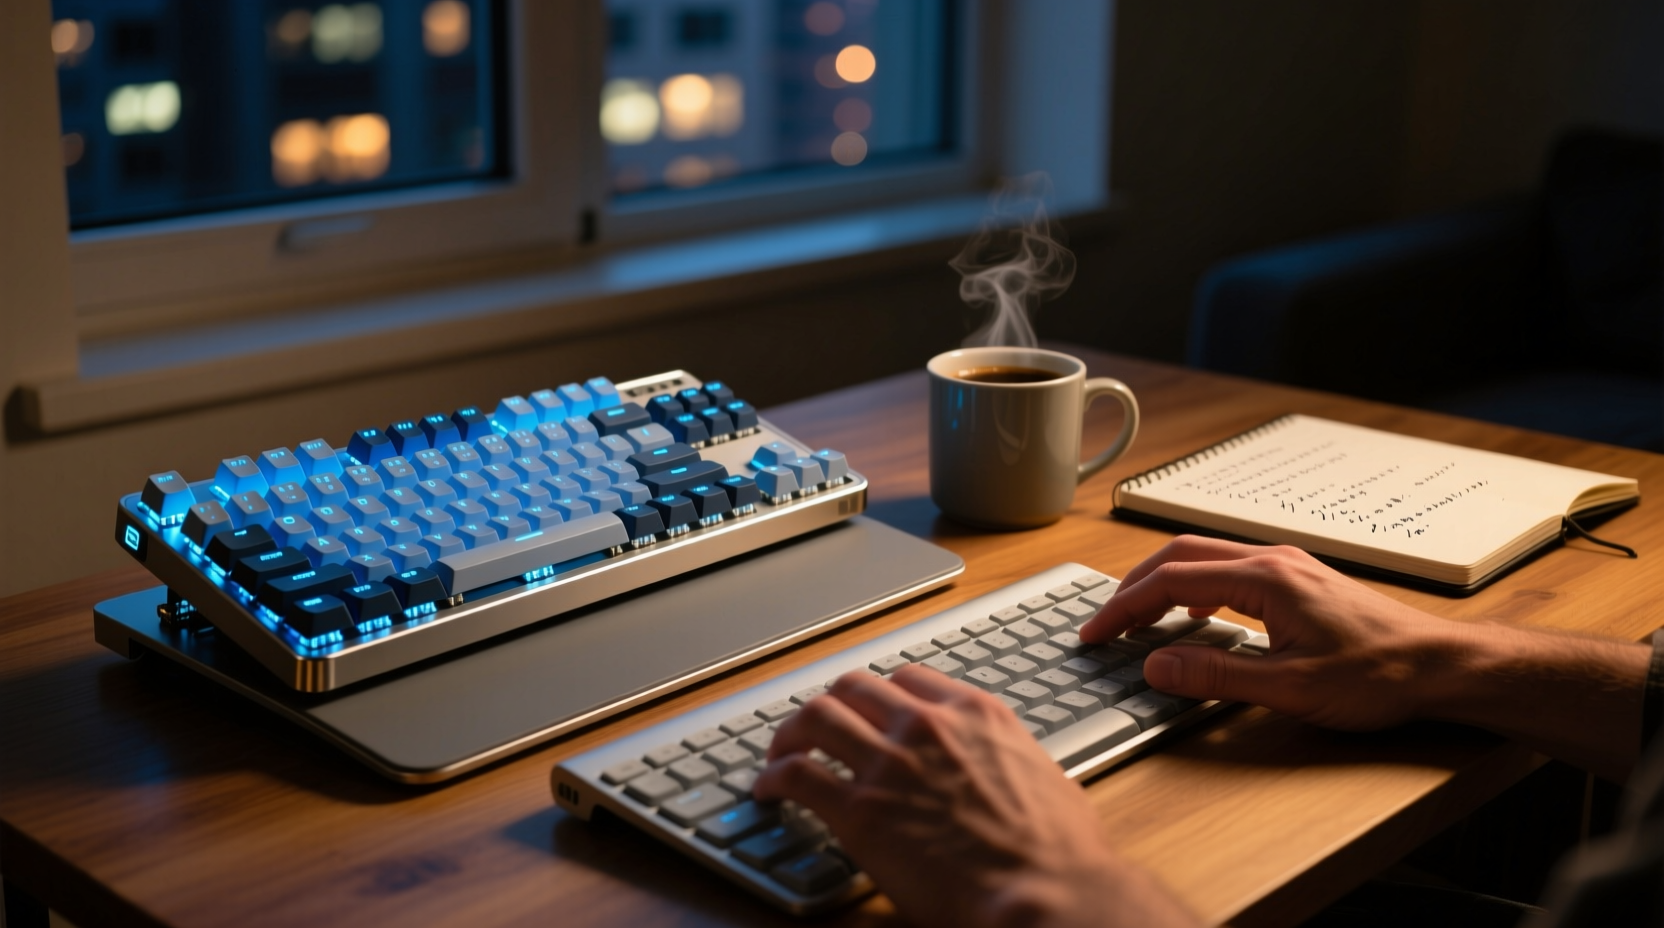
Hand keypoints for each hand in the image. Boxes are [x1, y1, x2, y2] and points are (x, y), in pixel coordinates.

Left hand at [754, 665, 1198, 927]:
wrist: (1047, 894)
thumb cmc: (1061, 853)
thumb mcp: (1046, 778)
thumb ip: (1009, 760)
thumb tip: (1005, 771)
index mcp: (976, 714)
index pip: (909, 680)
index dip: (880, 696)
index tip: (868, 713)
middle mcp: (927, 726)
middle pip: (854, 686)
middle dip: (830, 704)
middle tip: (816, 729)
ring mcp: (890, 763)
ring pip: (817, 716)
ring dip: (790, 733)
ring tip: (780, 753)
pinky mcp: (859, 811)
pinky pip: (796, 775)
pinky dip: (773, 778)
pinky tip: (768, 791)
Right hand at [1079, 535, 1460, 730]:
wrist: (1441, 666)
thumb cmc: (1380, 674)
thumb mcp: (1291, 687)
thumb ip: (1217, 676)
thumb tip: (1156, 666)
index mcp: (1265, 579)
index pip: (1171, 580)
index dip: (1124, 608)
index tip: (1095, 633)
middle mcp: (1273, 561)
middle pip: (1178, 555)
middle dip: (1131, 588)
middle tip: (1102, 624)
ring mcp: (1286, 566)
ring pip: (1202, 557)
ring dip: (1160, 582)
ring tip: (1134, 618)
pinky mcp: (1297, 580)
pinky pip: (1227, 569)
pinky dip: (1192, 586)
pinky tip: (1192, 615)